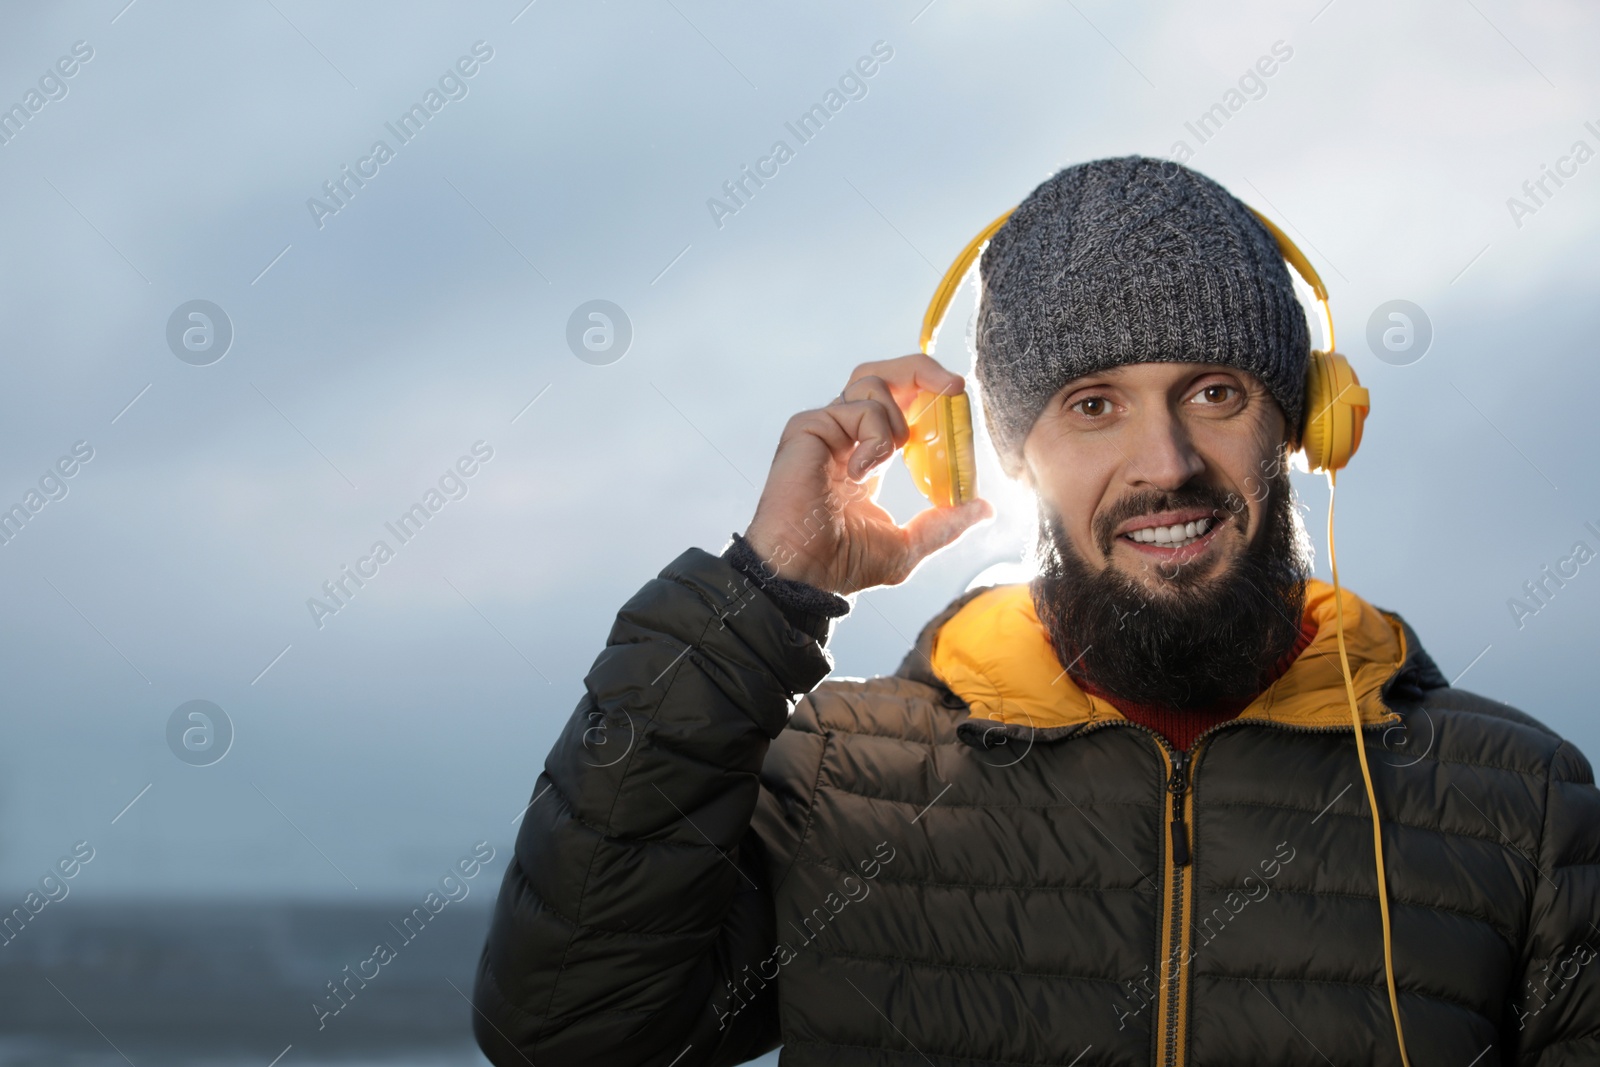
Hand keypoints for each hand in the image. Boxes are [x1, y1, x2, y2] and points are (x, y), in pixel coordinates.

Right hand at [742, 353, 993, 596]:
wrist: (806, 574)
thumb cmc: (842, 564)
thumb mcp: (908, 545)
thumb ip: (944, 524)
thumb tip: (984, 509)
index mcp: (866, 454)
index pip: (899, 403)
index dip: (929, 394)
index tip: (959, 400)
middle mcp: (845, 435)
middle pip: (882, 375)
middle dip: (921, 371)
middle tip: (954, 387)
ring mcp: (826, 429)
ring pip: (872, 381)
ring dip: (897, 418)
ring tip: (890, 458)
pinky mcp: (809, 427)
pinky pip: (859, 408)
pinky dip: (875, 438)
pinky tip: (861, 473)